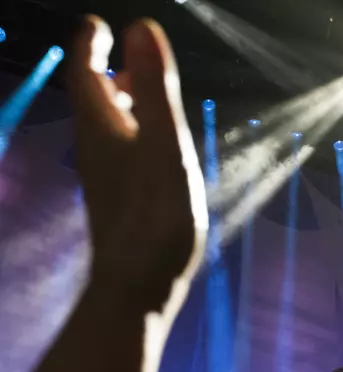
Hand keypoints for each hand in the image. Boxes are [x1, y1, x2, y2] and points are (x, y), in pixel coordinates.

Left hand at [71, 16, 205, 314]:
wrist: (138, 285)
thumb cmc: (155, 216)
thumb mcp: (166, 145)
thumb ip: (158, 88)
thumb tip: (142, 27)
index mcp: (103, 127)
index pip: (87, 72)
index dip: (91, 44)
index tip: (100, 24)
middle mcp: (96, 148)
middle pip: (93, 98)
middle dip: (107, 71)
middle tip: (125, 53)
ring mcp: (106, 176)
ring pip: (106, 126)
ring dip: (121, 103)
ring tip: (144, 95)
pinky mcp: (119, 200)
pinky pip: (120, 151)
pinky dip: (132, 133)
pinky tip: (153, 148)